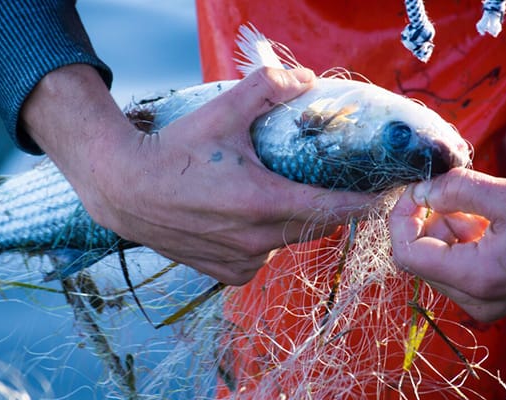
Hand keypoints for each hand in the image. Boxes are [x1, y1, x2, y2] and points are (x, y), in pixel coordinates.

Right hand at [22, 64, 370, 284]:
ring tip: (275, 197)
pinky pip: (262, 258)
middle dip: (326, 208)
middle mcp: (256, 240)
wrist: (125, 190)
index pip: (333, 209)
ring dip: (291, 223)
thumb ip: (266, 89)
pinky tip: (246, 221)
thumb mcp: (220, 113)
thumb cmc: (173, 152)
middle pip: (314, 226)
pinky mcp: (225, 273)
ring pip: (287, 242)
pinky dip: (264, 240)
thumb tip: (305, 79)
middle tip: (324, 184)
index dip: (362, 203)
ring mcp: (241, 260)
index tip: (380, 195)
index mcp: (262, 203)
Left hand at [390, 168, 505, 320]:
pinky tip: (487, 220)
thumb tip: (421, 189)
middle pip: (420, 256)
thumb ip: (458, 190)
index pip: (406, 253)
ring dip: (446, 226)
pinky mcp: (493, 293)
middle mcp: (474, 298)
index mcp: (475, 278)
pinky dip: (462, 237)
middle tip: (450, 191)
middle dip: (427, 219)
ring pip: (438, 259)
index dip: (401, 218)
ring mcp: (484, 300)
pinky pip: (458, 264)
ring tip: (478, 206)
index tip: (415, 191)